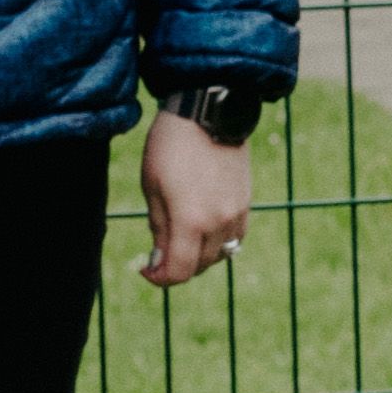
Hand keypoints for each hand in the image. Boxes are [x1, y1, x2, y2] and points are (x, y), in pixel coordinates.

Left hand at [136, 109, 251, 287]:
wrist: (208, 113)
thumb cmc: (171, 147)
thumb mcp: (152, 188)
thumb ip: (158, 229)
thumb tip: (160, 260)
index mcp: (191, 220)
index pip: (179, 271)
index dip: (160, 278)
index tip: (145, 270)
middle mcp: (219, 223)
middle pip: (199, 266)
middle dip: (176, 267)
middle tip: (157, 255)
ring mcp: (237, 214)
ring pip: (219, 255)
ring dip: (198, 256)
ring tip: (179, 239)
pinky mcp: (246, 204)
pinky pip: (233, 238)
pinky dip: (216, 242)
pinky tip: (201, 228)